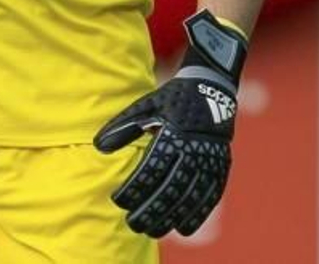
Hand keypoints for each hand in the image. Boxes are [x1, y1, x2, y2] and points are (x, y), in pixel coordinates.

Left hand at [94, 10, 246, 237]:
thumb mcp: (146, 105)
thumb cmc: (171, 98)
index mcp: (172, 134)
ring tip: (154, 230)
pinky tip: (184, 226)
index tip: (119, 201)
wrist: (212, 88)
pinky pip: (210, 195)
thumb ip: (123, 126)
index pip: (150, 169)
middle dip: (150, 209)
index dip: (135, 188)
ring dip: (171, 216)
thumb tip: (98, 146)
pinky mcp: (220, 166)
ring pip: (190, 196)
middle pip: (170, 188)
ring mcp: (209, 160)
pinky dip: (197, 212)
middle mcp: (193, 150)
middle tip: (133, 224)